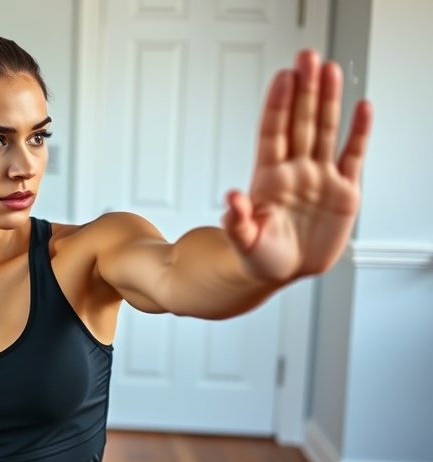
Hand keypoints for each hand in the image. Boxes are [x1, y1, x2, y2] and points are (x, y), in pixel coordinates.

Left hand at [222, 50, 372, 281]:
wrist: (285, 271)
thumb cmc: (259, 256)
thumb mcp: (244, 243)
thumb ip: (237, 222)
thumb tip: (231, 199)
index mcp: (268, 178)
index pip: (272, 132)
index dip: (278, 105)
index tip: (282, 77)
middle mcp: (294, 170)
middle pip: (300, 122)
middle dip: (304, 90)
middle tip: (307, 57)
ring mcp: (319, 177)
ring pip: (326, 131)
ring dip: (329, 101)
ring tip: (331, 69)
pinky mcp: (344, 190)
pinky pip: (353, 156)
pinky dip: (359, 133)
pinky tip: (362, 107)